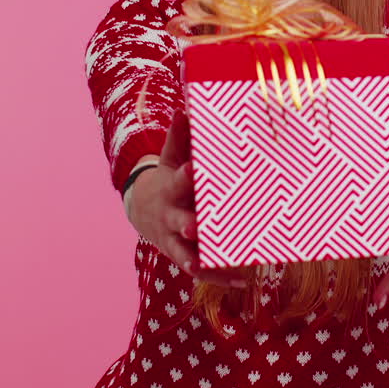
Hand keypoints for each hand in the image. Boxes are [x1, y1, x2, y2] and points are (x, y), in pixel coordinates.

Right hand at [126, 108, 248, 288]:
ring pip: (187, 253)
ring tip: (216, 266)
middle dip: (187, 225)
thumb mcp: (170, 157)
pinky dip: (222, 277)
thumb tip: (185, 106)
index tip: (194, 169)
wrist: (144, 211)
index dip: (186, 176)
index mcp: (172, 189)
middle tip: (196, 227)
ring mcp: (177, 240)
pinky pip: (203, 270)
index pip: (178, 181)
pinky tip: (244, 280)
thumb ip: (180, 136)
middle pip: (180, 222)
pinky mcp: (185, 257)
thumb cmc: (168, 178)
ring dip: (200, 260)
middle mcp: (173, 217)